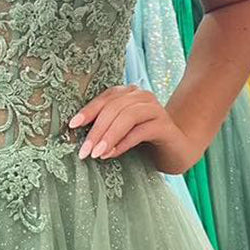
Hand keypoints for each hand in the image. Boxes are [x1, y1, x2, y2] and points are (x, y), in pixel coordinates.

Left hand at [69, 85, 201, 174]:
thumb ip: (105, 128)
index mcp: (129, 94)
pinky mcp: (165, 126)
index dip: (88, 110)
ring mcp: (156, 110)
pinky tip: (111, 155)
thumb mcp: (120, 132)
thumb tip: (78, 136)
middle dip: (95, 130)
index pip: (105, 98)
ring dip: (108, 136)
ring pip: (126, 117)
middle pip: (114, 108)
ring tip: (95, 154)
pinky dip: (123, 143)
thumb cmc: (143, 142)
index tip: (72, 126)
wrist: (177, 151)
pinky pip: (140, 131)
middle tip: (83, 151)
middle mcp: (143, 97)